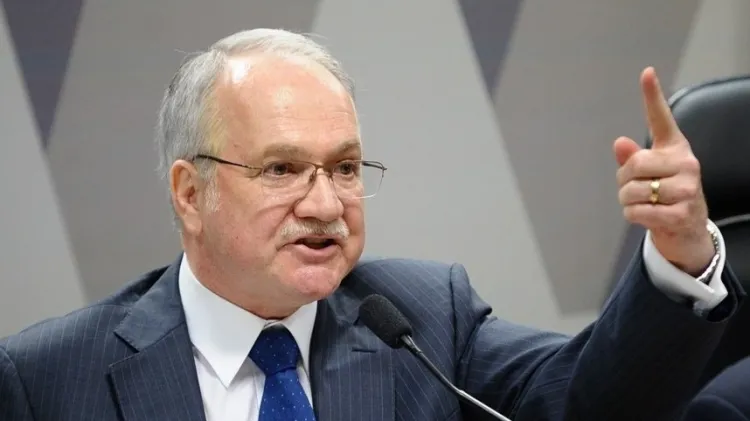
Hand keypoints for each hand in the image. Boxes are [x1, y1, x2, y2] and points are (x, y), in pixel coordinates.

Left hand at [614, 67, 713, 275]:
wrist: (686, 230)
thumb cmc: (663, 196)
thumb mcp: (647, 175)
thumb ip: (631, 159)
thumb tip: (620, 143)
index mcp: (675, 148)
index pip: (661, 119)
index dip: (652, 96)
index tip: (646, 72)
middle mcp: (686, 163)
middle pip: (632, 165)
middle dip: (623, 181)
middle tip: (634, 190)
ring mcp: (687, 188)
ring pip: (631, 190)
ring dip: (627, 201)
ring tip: (644, 204)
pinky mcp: (682, 212)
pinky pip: (637, 211)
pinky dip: (633, 217)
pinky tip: (647, 217)